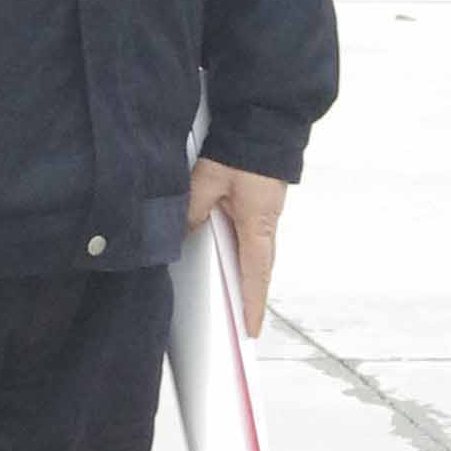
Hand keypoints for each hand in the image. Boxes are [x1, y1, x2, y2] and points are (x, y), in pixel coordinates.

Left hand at [187, 160, 289, 331]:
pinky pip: (254, 235)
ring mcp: (268, 212)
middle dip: (252, 295)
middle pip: (261, 268)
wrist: (265, 120)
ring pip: (258, 252)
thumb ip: (193, 209)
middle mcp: (268, 222)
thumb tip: (182, 233)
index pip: (256, 274)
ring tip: (237, 294)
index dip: (252, 304)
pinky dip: (245, 251)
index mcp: (258, 223)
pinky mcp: (263, 202)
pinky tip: (230, 252)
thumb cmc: (243, 149)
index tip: (251, 331)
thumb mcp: (208, 181)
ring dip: (249, 273)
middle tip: (245, 321)